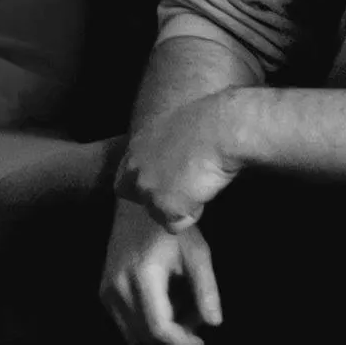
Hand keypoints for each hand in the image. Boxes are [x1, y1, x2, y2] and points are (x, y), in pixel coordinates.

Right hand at [100, 199, 221, 344]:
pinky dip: (146, 324)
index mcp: (142, 275)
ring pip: (133, 334)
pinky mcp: (104, 292)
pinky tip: (167, 304)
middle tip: (196, 323)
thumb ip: (205, 288)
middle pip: (145, 336)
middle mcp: (118, 287)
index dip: (181, 342)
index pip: (159, 327)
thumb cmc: (171, 225)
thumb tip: (215, 323)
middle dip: (173, 338)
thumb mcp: (195, 251)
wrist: (138, 202)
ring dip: (159, 333)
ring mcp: (107, 291)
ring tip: (184, 311)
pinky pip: (125, 322)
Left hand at [115, 92, 239, 232]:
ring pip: (159, 214)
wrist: (221, 131)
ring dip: (177, 206)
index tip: (162, 181)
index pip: (125, 179)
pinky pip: (177, 224)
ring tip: (199, 184)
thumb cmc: (207, 120)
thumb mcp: (173, 126)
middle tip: (183, 187)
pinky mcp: (167, 207)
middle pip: (140, 199)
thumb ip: (159, 146)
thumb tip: (166, 157)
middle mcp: (137, 171)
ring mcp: (150, 191)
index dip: (144, 183)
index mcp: (137, 147)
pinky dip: (192, 215)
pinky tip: (203, 192)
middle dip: (159, 198)